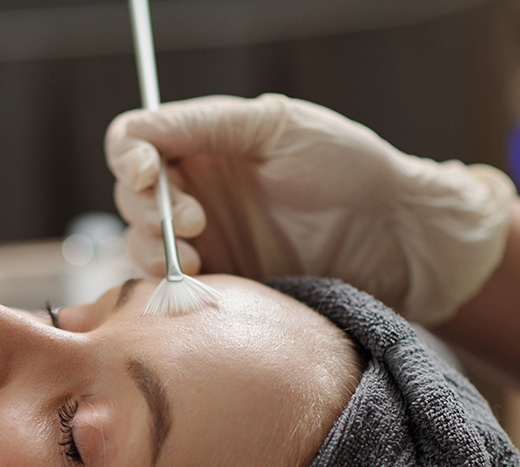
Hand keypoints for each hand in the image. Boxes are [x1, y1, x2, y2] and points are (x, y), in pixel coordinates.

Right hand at [106, 94, 514, 324]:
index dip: (128, 158)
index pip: (133, 143)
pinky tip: (204, 282)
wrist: (395, 243)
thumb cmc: (351, 171)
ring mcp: (203, 242)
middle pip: (128, 198)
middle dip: (150, 212)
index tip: (149, 173)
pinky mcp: (217, 284)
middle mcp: (195, 192)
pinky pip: (166, 287)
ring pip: (140, 246)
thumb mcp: (277, 126)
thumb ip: (206, 124)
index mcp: (205, 145)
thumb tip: (139, 133)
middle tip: (196, 225)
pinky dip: (169, 285)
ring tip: (202, 260)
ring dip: (155, 252)